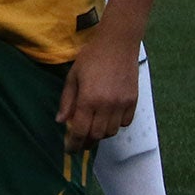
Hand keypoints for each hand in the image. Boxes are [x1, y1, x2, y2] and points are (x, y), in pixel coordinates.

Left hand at [58, 26, 139, 149]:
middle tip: (79, 141)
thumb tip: (60, 121)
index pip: (80, 129)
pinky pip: (125, 123)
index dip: (74, 143)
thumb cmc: (91, 58)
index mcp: (88, 99)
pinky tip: (108, 119)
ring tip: (92, 129)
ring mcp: (122, 105)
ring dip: (101, 134)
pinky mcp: (133, 102)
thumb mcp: (73, 77)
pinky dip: (115, 125)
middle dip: (87, 141)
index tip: (70, 150)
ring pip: (112, 132)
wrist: (118, 45)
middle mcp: (107, 105)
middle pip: (97, 135)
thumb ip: (67, 100)